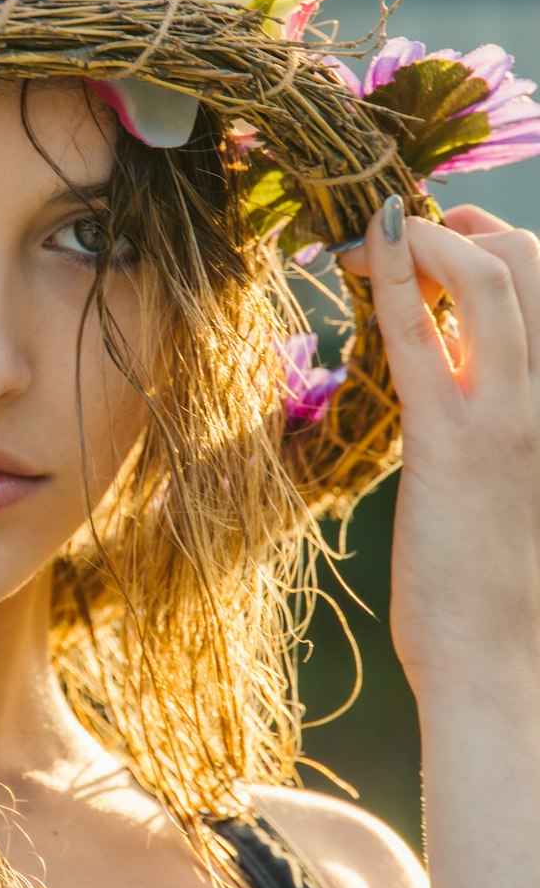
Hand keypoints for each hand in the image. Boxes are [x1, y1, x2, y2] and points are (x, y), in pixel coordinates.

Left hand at [339, 202, 539, 709]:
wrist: (496, 662)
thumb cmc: (491, 585)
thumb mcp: (508, 485)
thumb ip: (493, 422)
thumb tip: (446, 374)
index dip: (489, 246)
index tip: (434, 246)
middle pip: (531, 260)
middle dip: (462, 225)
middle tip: (400, 233)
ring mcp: (513, 415)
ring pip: (493, 275)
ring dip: (426, 237)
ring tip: (372, 241)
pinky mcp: (452, 440)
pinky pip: (420, 334)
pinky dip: (392, 275)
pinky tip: (363, 252)